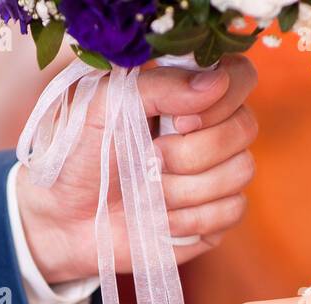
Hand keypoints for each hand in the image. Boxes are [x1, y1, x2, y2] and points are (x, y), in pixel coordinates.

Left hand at [17, 56, 258, 283]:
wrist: (65, 218)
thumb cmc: (81, 154)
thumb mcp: (105, 106)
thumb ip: (158, 86)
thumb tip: (215, 83)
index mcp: (188, 94)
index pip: (240, 76)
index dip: (220, 99)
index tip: (177, 120)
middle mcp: (212, 131)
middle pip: (245, 128)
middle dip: (191, 152)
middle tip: (147, 161)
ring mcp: (218, 176)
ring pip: (239, 172)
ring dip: (183, 189)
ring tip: (145, 192)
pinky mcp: (216, 218)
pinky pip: (230, 211)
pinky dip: (189, 219)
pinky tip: (159, 220)